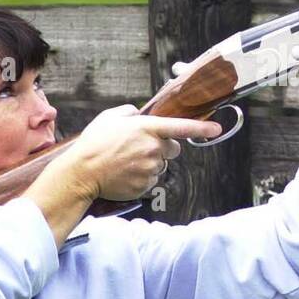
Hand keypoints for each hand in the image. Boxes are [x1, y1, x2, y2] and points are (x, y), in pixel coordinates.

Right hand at [58, 104, 221, 200]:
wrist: (82, 172)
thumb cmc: (94, 144)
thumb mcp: (109, 118)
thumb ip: (128, 112)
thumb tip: (137, 114)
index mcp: (147, 129)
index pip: (181, 127)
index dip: (201, 128)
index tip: (216, 129)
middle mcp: (153, 148)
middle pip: (172, 149)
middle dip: (162, 148)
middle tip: (139, 149)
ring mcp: (151, 168)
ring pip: (161, 166)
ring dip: (149, 164)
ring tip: (126, 163)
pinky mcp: (146, 185)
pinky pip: (152, 180)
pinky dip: (142, 178)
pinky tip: (125, 174)